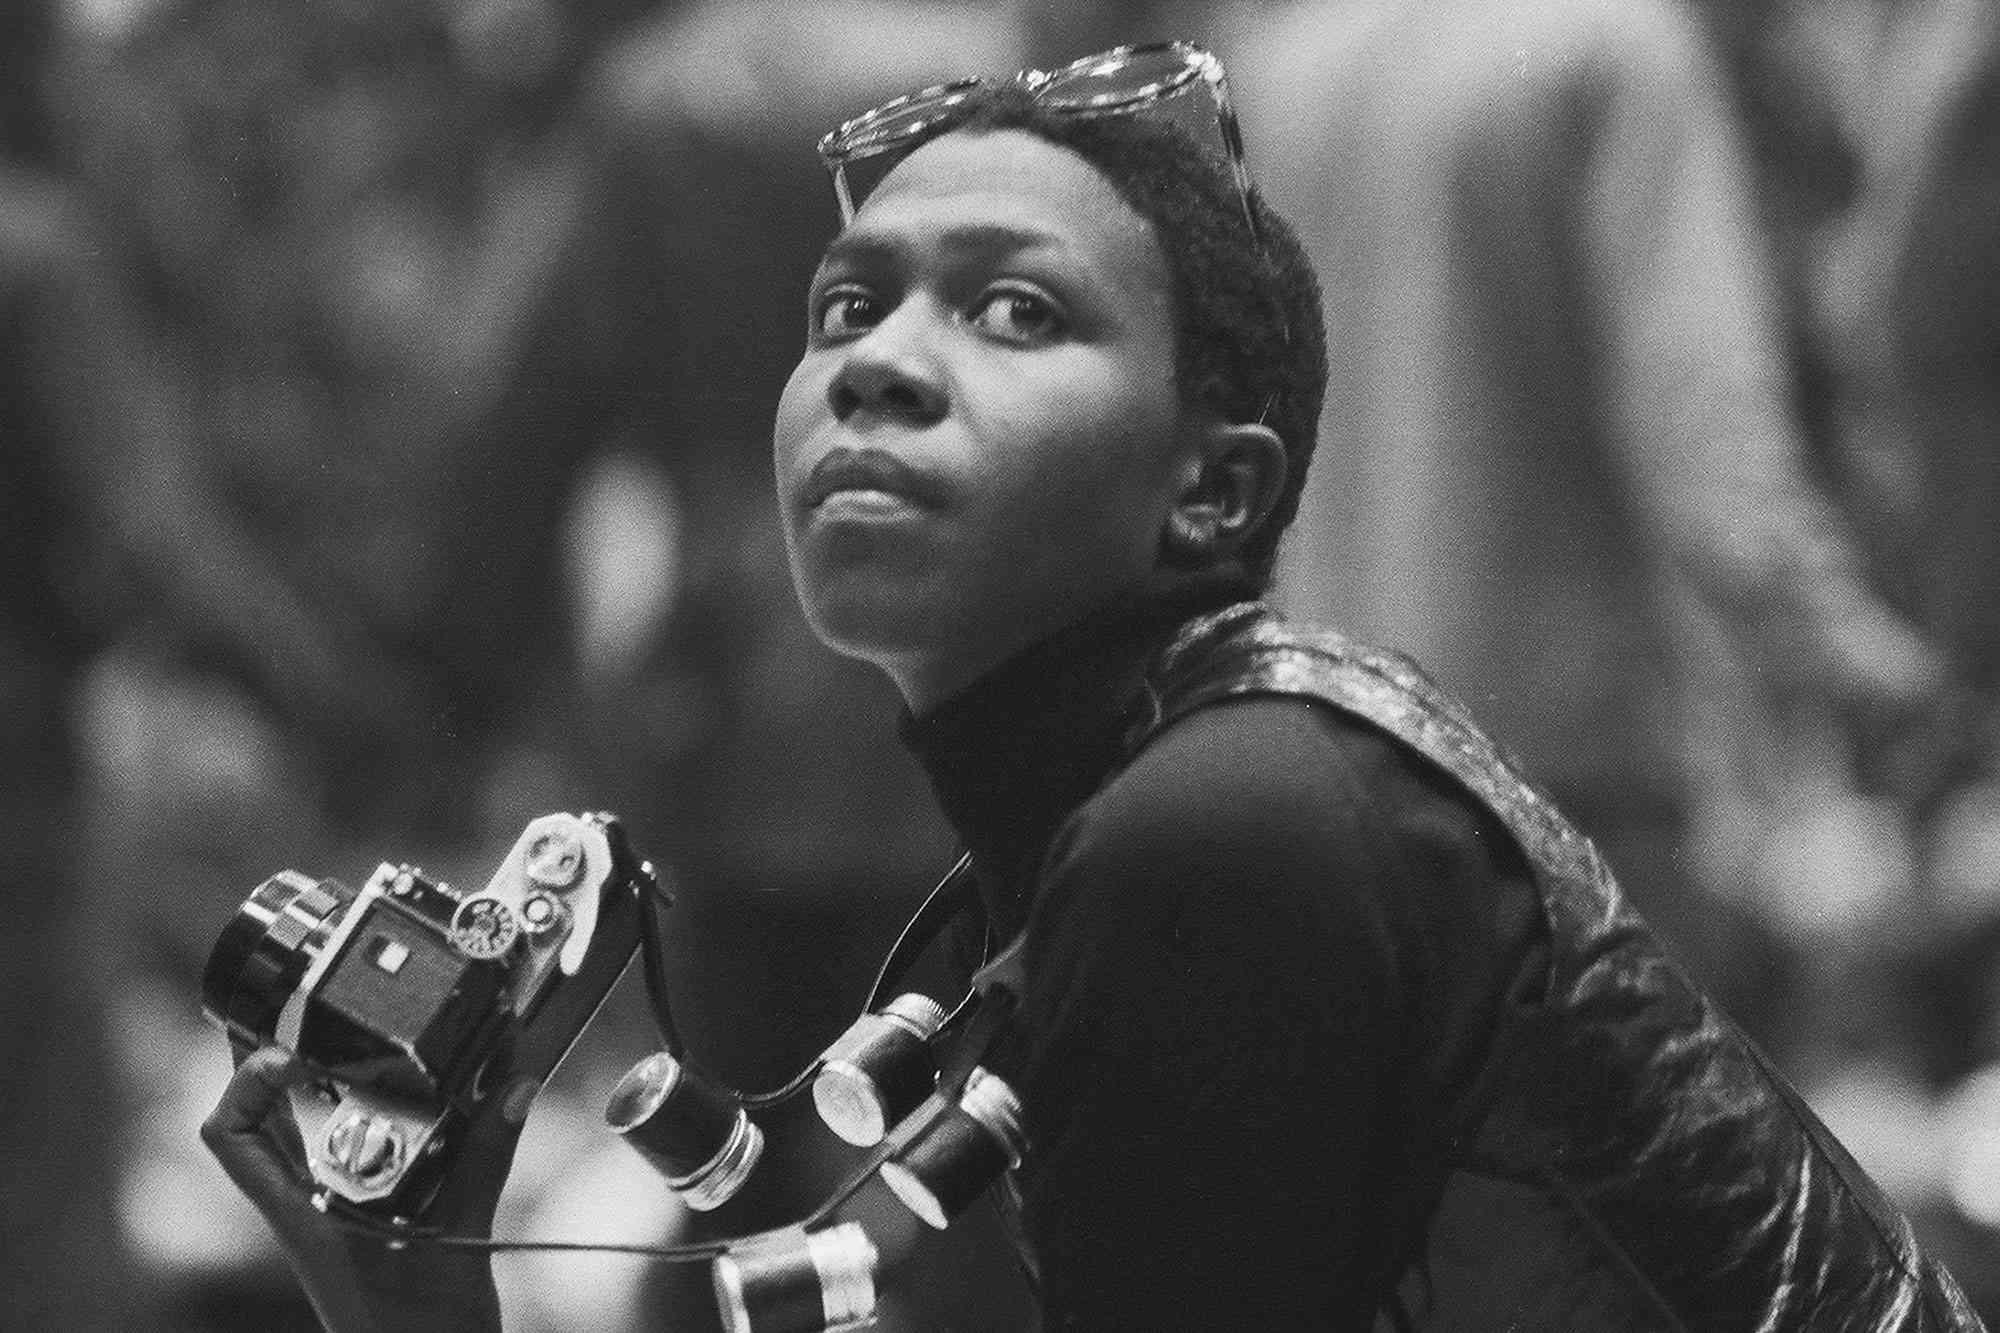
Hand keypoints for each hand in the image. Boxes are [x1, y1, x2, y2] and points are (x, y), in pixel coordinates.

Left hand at [202, 1047, 527, 1332]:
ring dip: (321, 1089)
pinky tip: (413, 1100)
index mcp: (303, 1214)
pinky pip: (352, 1158)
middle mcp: (307, 1210)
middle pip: (259, 1123)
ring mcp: (333, 1217)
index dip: (245, 1082)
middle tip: (319, 1017)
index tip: (292, 1052)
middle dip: (278, 1064)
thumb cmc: (421, 1332)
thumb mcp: (457, 1240)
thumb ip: (484, 1160)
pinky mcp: (367, 1224)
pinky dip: (372, 1120)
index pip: (231, 1137)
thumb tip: (512, 1085)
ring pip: (304, 1138)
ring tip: (360, 1041)